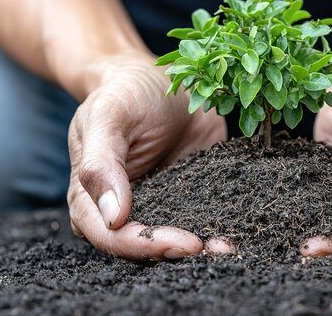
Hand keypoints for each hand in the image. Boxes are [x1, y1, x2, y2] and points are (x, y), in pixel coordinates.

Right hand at [67, 53, 231, 259]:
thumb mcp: (107, 117)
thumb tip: (113, 217)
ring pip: (176, 239)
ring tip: (229, 246)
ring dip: (203, 248)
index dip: (145, 245)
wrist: (160, 79)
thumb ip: (101, 164)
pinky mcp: (191, 195)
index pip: (112, 236)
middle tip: (213, 248)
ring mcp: (160, 204)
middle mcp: (124, 209)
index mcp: (92, 198)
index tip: (182, 243)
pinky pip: (203, 217)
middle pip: (145, 247)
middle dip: (178, 252)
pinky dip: (219, 226)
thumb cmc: (124, 93)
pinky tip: (240, 228)